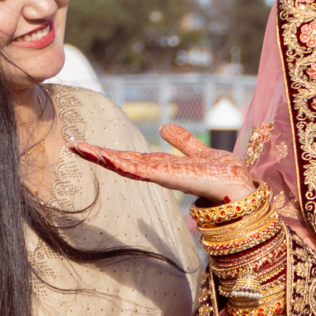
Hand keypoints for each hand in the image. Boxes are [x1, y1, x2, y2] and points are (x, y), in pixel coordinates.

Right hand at [72, 124, 254, 202]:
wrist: (241, 188)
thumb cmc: (224, 175)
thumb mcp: (199, 152)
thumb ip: (183, 142)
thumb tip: (163, 127)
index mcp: (165, 167)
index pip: (133, 158)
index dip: (112, 152)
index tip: (88, 145)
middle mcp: (161, 173)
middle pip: (126, 163)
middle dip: (100, 155)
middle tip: (74, 146)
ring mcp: (165, 177)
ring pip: (130, 167)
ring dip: (106, 158)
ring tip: (83, 149)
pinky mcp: (172, 178)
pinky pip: (144, 170)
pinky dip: (126, 164)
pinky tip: (110, 158)